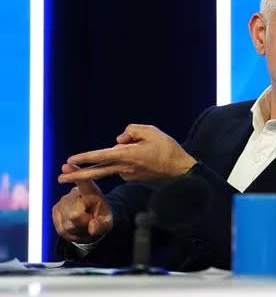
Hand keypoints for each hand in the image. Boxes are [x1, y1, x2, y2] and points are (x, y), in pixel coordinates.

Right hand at [52, 165, 112, 242]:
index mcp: (91, 191)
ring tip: (84, 222)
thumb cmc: (101, 218)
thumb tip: (93, 227)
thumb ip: (102, 225)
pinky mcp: (55, 209)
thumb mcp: (107, 223)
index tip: (65, 166)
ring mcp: (63, 201)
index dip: (74, 174)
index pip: (83, 182)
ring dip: (76, 227)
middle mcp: (75, 193)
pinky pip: (60, 226)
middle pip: (74, 214)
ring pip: (67, 222)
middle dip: (83, 222)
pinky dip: (69, 230)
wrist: (92, 222)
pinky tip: (75, 225)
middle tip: (89, 220)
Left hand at [57, 124, 196, 183]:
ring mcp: (128, 175)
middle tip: (60, 178)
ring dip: (104, 164)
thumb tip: (118, 140)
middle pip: (96, 172)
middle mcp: (125, 168)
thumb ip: (132, 131)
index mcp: (128, 155)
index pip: (101, 155)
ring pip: (111, 166)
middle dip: (77, 175)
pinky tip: (144, 157)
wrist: (182, 171)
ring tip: (103, 162)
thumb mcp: (152, 131)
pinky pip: (124, 167)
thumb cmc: (168, 149)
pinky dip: (127, 161)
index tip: (70, 160)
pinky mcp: (133, 179)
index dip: (84, 157)